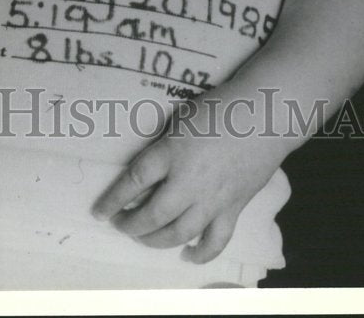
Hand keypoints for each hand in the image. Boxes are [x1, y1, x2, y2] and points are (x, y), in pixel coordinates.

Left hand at [91, 95, 283, 262]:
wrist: (264, 114)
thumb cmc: (220, 107)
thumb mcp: (181, 119)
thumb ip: (164, 148)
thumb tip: (149, 174)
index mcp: (171, 153)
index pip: (133, 182)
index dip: (112, 200)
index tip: (99, 212)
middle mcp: (188, 182)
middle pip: (152, 215)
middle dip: (131, 225)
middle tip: (122, 224)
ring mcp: (212, 199)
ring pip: (178, 234)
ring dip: (156, 240)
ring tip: (145, 237)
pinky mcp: (232, 209)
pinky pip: (215, 241)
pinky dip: (200, 254)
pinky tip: (187, 255)